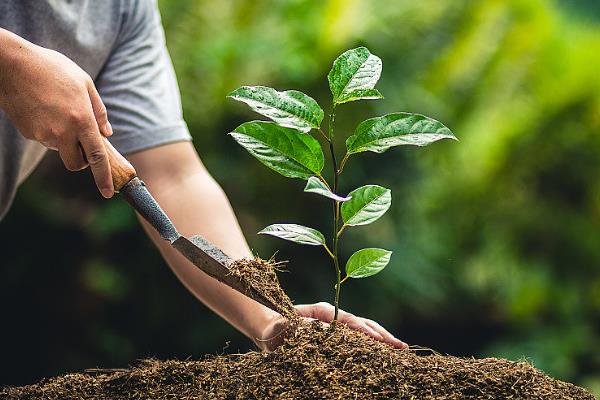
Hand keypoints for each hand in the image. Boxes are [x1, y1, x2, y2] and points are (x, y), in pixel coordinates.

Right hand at [0, 28, 113, 197]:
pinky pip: (44, 138)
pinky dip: (48, 130)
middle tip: (82, 143)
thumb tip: (107, 133)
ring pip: (60, 149)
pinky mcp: (28, 132)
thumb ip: (99, 110)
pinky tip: (43, 108)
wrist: (12, 64)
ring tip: (57, 109)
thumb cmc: (52, 68)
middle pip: (76, 163)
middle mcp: (63, 132)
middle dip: (82, 160)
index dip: (103, 177)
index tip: (108, 193)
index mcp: (82, 120)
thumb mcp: (84, 83)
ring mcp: (43, 134)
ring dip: (64, 139)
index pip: (97, 157)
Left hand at [255, 302, 407, 351]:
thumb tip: (326, 331)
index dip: (365, 330)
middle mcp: (334, 316)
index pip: (350, 321)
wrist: (271, 326)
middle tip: (401, 347)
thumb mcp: (287, 326)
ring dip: (382, 338)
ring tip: (400, 348)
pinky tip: (385, 351)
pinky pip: (359, 336)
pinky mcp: (338, 332)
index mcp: (324, 311)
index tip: (380, 340)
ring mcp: (338, 323)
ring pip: (365, 329)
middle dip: (382, 335)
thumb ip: (304, 327)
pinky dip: (373, 342)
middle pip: (363, 323)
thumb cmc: (278, 326)